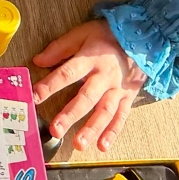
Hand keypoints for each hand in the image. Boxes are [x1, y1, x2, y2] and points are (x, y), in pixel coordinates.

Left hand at [32, 19, 145, 152]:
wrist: (144, 37)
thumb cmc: (108, 36)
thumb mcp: (83, 33)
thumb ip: (60, 48)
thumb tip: (38, 60)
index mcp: (90, 58)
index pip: (67, 73)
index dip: (50, 85)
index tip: (35, 97)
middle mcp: (104, 76)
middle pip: (86, 97)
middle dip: (71, 115)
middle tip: (56, 130)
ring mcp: (117, 89)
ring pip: (105, 111)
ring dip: (92, 129)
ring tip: (78, 144)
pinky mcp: (128, 97)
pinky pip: (121, 117)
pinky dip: (112, 132)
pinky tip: (102, 146)